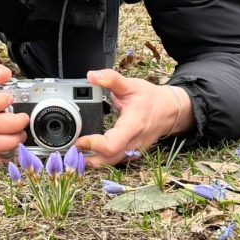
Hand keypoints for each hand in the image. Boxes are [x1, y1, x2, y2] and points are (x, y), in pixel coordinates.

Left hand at [75, 69, 193, 167]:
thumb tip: (92, 76)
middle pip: (108, 160)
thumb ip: (111, 79)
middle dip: (87, 158)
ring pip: (110, 164)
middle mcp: (133, 143)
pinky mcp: (131, 153)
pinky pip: (114, 161)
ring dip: (92, 161)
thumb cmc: (151, 99)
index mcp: (133, 126)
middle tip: (70, 149)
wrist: (170, 111)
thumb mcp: (132, 85)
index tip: (79, 140)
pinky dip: (100, 159)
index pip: (112, 145)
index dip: (93, 145)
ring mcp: (133, 151)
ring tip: (75, 152)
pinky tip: (87, 153)